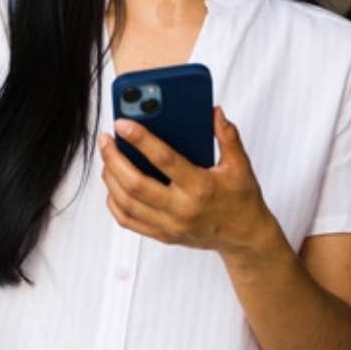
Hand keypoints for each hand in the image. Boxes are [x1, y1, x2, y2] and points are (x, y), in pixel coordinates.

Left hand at [99, 108, 278, 257]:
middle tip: (105, 139)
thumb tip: (213, 111)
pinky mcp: (162, 235)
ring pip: (126, 203)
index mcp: (201, 187)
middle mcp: (182, 208)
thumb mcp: (240, 166)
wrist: (244, 238)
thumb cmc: (241, 199)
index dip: (140, 139)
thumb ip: (227, 137)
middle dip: (113, 159)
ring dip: (110, 178)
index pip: (164, 160)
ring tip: (108, 157)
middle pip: (135, 184)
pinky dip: (114, 201)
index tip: (122, 123)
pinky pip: (127, 220)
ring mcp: (170, 225)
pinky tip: (113, 183)